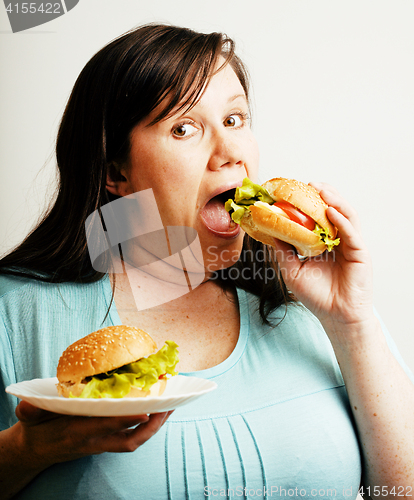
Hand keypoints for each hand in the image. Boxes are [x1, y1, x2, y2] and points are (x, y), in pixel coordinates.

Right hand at [15, 400, 171, 467]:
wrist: (34, 452)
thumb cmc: (35, 430)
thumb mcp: (29, 419)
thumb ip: (30, 411)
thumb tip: (26, 404)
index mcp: (77, 433)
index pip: (106, 427)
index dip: (126, 419)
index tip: (146, 409)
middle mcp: (93, 442)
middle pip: (129, 440)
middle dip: (151, 427)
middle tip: (169, 407)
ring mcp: (101, 445)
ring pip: (133, 441)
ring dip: (154, 427)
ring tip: (170, 407)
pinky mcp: (104, 444)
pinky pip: (130, 437)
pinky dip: (145, 426)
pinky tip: (157, 412)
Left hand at [273, 182, 373, 331]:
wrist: (335, 317)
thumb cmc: (316, 296)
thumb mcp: (292, 270)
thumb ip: (283, 251)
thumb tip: (270, 231)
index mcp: (323, 243)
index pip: (317, 217)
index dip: (309, 203)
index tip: (294, 191)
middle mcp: (338, 240)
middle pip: (334, 211)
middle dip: (323, 195)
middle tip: (310, 183)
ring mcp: (350, 245)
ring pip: (346, 216)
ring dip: (335, 201)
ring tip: (322, 190)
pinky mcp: (360, 253)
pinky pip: (351, 232)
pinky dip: (342, 220)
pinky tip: (331, 211)